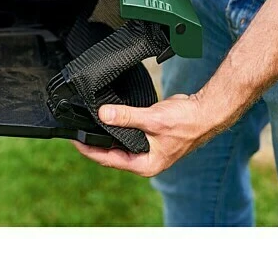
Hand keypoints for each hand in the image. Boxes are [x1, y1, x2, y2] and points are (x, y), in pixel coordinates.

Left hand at [72, 93, 219, 176]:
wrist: (205, 112)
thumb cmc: (186, 121)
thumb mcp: (152, 119)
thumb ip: (126, 117)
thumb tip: (103, 114)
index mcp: (145, 164)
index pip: (108, 160)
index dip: (88, 150)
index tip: (73, 140)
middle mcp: (144, 160)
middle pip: (110, 154)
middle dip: (93, 143)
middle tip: (74, 130)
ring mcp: (146, 149)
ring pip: (117, 143)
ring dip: (103, 135)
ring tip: (85, 124)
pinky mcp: (147, 137)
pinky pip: (125, 134)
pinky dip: (114, 127)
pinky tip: (104, 118)